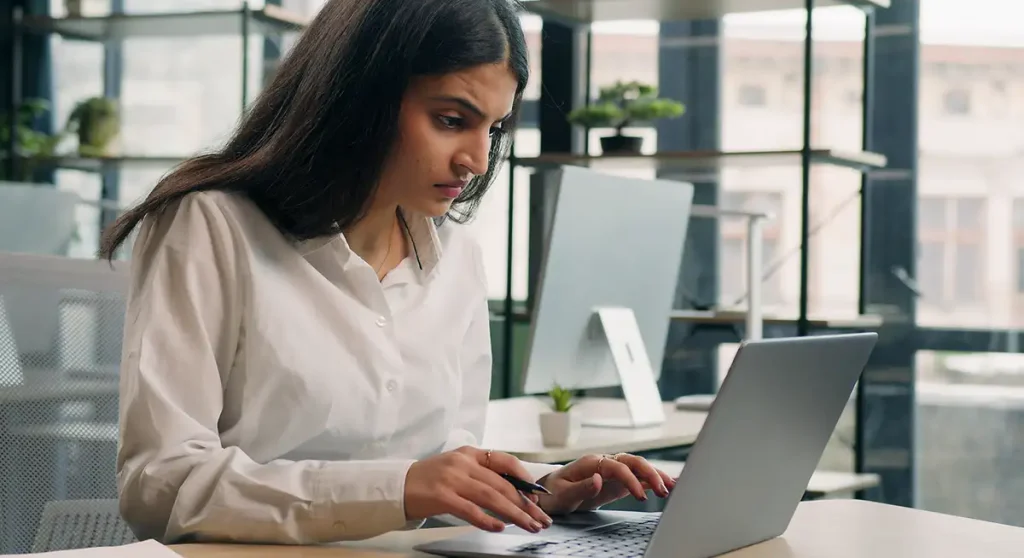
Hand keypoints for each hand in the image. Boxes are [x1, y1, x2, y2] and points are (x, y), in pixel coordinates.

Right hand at [404, 446, 552, 532]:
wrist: (397, 485)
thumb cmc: (431, 480)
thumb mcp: (458, 468)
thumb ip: (482, 475)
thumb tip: (514, 493)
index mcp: (470, 453)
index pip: (506, 461)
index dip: (525, 479)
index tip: (538, 497)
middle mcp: (463, 462)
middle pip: (502, 484)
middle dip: (525, 504)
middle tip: (541, 519)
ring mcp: (452, 478)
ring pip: (491, 496)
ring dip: (514, 513)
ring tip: (529, 526)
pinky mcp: (441, 496)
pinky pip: (469, 509)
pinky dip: (486, 519)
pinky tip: (499, 527)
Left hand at [536, 453, 674, 514]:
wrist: (548, 496)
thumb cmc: (553, 494)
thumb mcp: (562, 493)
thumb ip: (581, 487)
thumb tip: (599, 479)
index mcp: (592, 463)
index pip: (618, 467)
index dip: (630, 479)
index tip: (639, 495)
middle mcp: (605, 463)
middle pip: (633, 462)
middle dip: (650, 473)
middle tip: (664, 490)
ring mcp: (612, 472)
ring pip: (639, 468)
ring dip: (655, 475)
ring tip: (672, 486)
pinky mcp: (616, 483)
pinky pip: (637, 478)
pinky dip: (652, 481)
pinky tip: (666, 484)